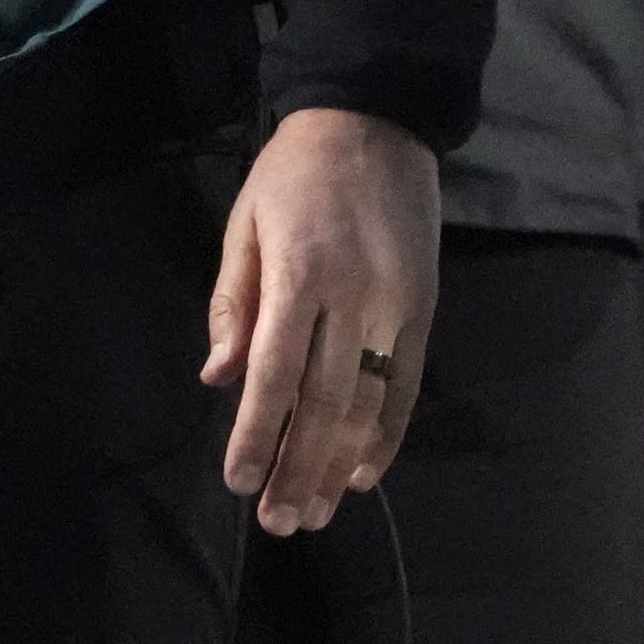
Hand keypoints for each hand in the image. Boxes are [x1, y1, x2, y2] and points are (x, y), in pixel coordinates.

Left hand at [203, 108, 440, 537]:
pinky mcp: (424, 311)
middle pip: (324, 403)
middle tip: (279, 521)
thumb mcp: (245, 225)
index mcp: (298, 274)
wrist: (375, 121)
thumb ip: (233, 305)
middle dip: (299, 469)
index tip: (240, 481)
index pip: (274, 374)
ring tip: (316, 512)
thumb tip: (219, 379)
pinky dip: (387, 436)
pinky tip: (363, 474)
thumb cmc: (293, 173)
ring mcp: (395, 307)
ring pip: (368, 405)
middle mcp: (352, 297)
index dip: (258, 434)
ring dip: (339, 466)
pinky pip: (405, 387)